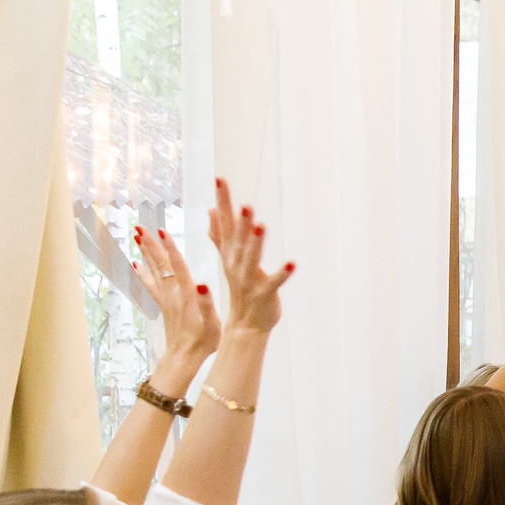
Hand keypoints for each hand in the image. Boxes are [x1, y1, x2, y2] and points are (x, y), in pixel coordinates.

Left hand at [133, 222, 217, 361]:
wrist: (185, 358)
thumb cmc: (203, 341)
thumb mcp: (212, 323)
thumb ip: (206, 303)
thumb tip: (202, 283)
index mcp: (188, 294)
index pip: (177, 265)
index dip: (170, 248)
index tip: (162, 231)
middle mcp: (174, 293)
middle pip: (161, 263)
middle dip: (151, 244)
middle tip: (139, 226)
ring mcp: (167, 298)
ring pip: (154, 270)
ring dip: (146, 252)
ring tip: (136, 236)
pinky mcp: (164, 305)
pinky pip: (151, 285)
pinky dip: (143, 273)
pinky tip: (135, 263)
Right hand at [208, 176, 292, 331]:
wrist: (245, 325)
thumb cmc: (240, 288)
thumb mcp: (228, 258)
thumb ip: (219, 235)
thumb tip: (211, 211)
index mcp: (230, 254)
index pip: (225, 223)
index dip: (223, 201)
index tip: (220, 179)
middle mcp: (236, 264)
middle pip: (238, 239)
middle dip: (241, 221)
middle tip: (245, 203)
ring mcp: (249, 279)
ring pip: (252, 259)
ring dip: (257, 243)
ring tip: (262, 226)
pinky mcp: (264, 294)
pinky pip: (274, 282)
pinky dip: (283, 273)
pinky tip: (293, 263)